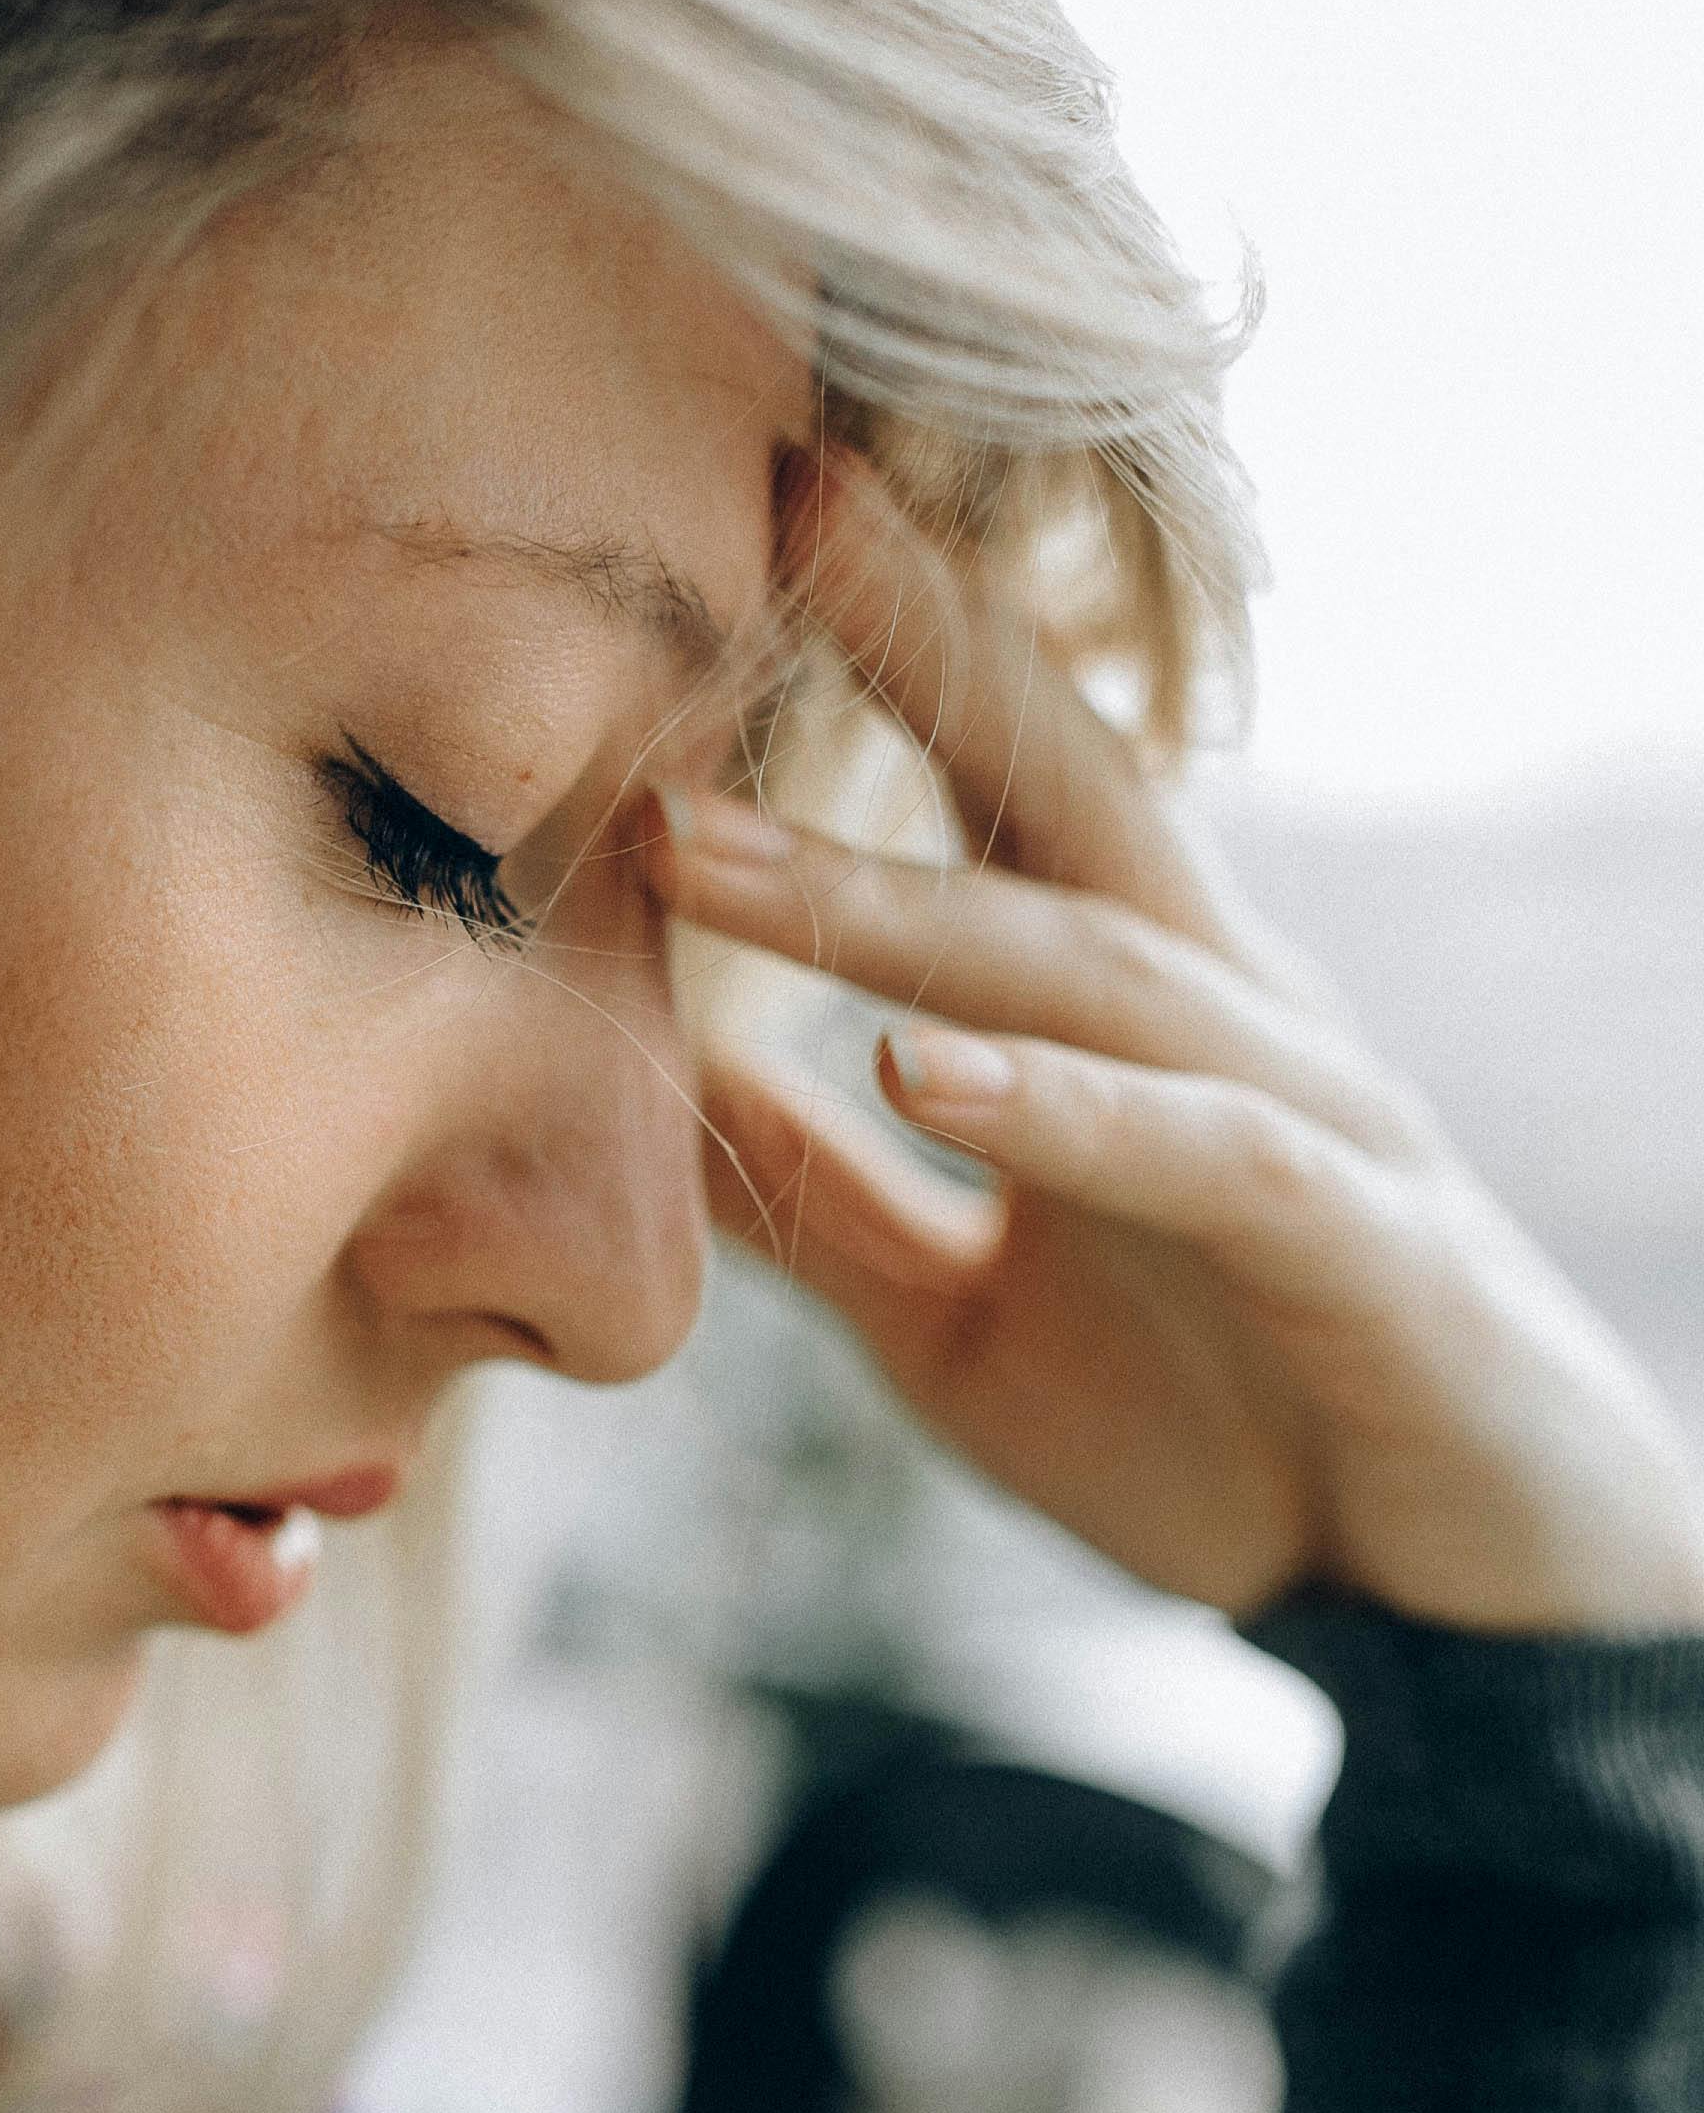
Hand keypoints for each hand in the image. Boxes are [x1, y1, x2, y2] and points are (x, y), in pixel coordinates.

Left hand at [653, 457, 1703, 1635]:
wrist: (1457, 1617)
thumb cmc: (1225, 1430)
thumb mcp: (959, 1320)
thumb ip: (826, 1203)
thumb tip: (655, 1096)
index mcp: (1128, 1007)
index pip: (996, 779)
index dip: (881, 637)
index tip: (726, 505)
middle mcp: (1221, 1013)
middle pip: (1067, 781)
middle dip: (923, 636)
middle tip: (771, 494)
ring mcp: (1304, 1114)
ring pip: (1092, 963)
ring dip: (893, 904)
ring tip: (704, 845)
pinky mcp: (1360, 1250)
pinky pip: (1200, 1155)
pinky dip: (1059, 1110)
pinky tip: (921, 1073)